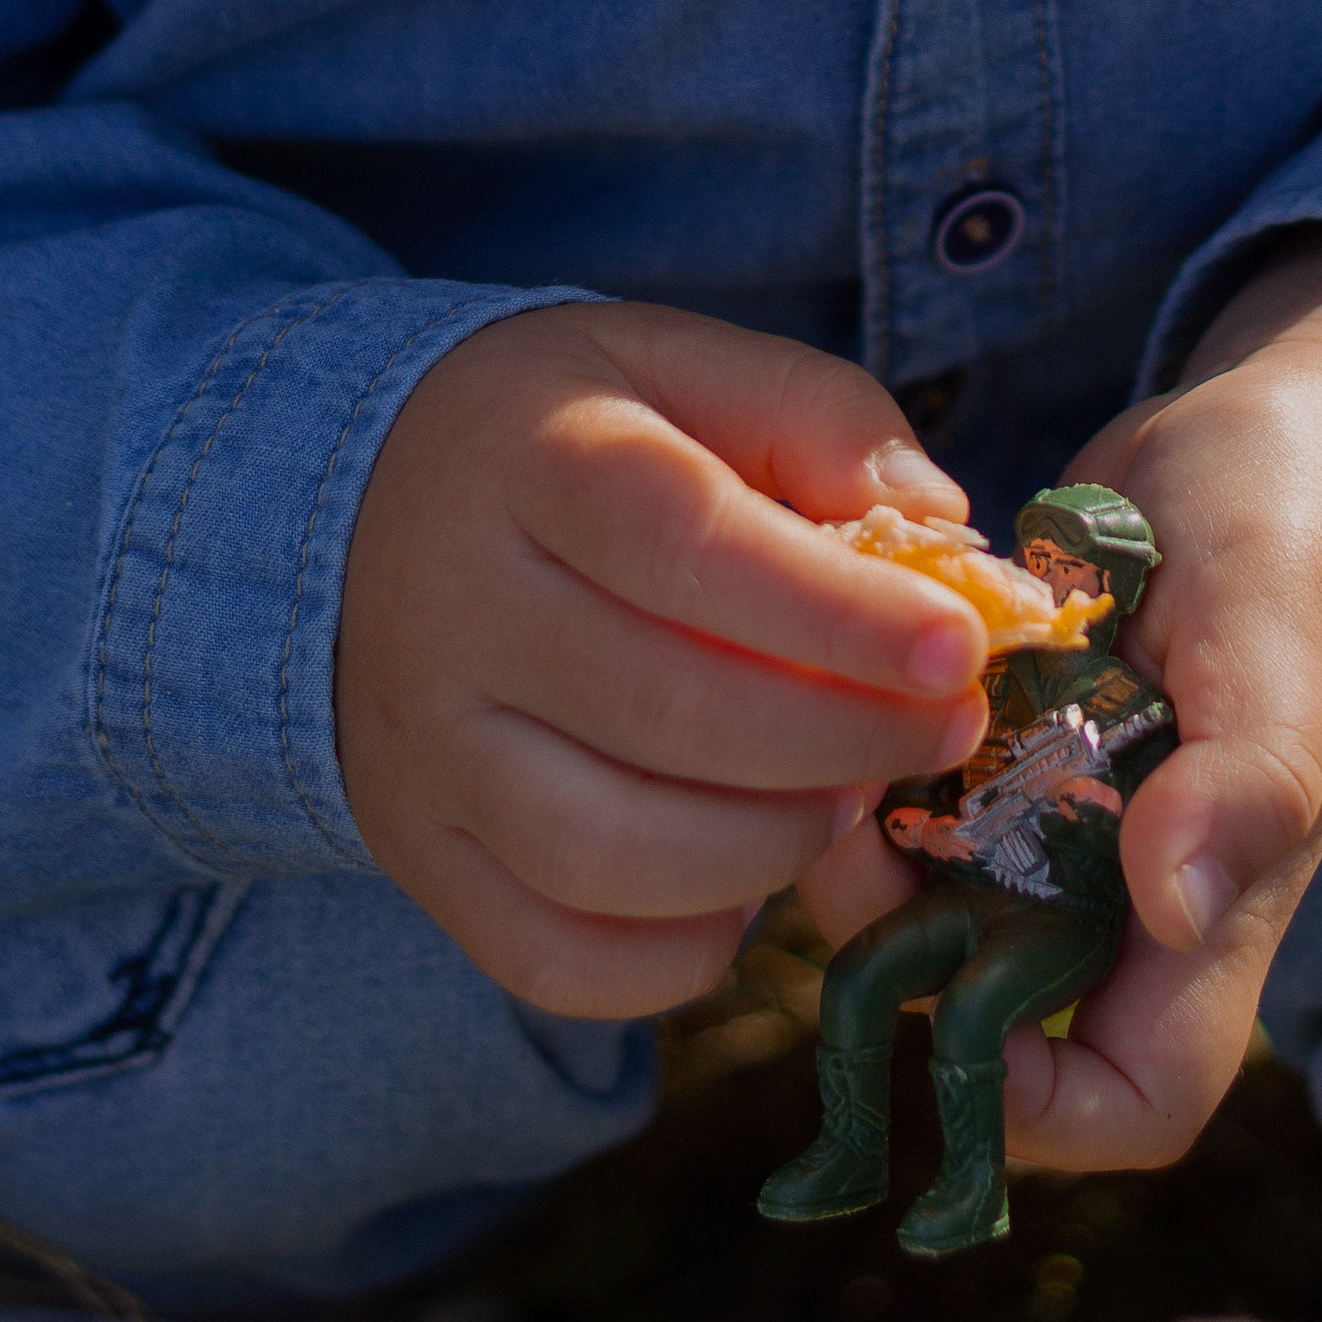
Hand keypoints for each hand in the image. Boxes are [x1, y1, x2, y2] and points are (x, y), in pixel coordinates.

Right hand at [336, 303, 990, 1019]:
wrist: (362, 498)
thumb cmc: (577, 432)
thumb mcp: (684, 363)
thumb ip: (820, 418)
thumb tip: (942, 527)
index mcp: (530, 457)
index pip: (685, 546)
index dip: (837, 612)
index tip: (959, 647)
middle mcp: (453, 609)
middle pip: (661, 710)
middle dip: (842, 739)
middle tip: (945, 728)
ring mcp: (422, 748)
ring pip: (606, 855)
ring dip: (772, 847)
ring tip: (850, 795)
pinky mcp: (419, 853)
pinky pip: (553, 958)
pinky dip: (679, 951)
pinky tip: (750, 881)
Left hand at [807, 231, 1321, 1168]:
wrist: (1293, 415)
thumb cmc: (1311, 526)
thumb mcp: (1286, 633)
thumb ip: (1250, 775)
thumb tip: (1176, 906)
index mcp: (1215, 905)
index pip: (1131, 1102)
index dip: (1035, 1101)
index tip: (945, 988)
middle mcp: (1130, 887)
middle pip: (991, 1010)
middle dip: (899, 946)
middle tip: (852, 815)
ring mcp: (1067, 811)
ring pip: (934, 901)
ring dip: (870, 840)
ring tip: (838, 729)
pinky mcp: (1014, 728)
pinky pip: (920, 787)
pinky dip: (874, 751)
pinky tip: (850, 670)